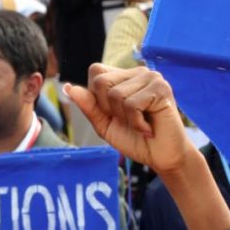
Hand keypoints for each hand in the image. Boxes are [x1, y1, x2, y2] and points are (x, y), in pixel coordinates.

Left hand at [64, 64, 193, 172]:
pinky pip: (131, 104)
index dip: (97, 98)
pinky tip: (148, 128)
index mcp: (125, 77)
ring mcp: (152, 78)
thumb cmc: (136, 140)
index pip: (96, 71)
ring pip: (116, 94)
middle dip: (108, 109)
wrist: (161, 158)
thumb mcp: (104, 125)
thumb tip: (68, 87)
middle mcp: (139, 72)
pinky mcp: (161, 89)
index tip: (115, 114)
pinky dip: (136, 122)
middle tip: (129, 120)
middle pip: (101, 82)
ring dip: (125, 119)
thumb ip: (88, 106)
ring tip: (141, 125)